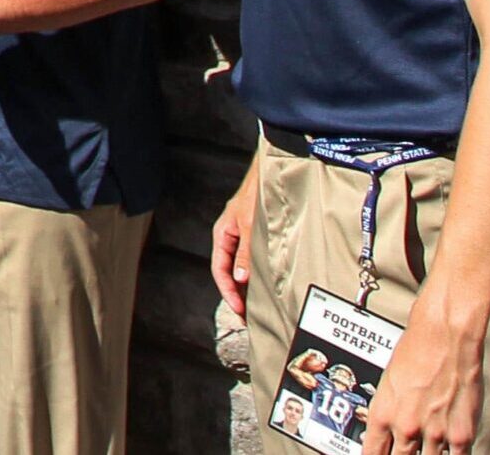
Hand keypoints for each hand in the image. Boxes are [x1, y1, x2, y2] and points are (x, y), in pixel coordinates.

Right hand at [211, 168, 258, 315]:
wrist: (271, 174)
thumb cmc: (256, 194)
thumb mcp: (250, 226)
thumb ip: (245, 253)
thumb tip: (240, 279)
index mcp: (222, 234)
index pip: (219, 269)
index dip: (227, 291)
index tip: (238, 309)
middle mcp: (230, 237)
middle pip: (227, 271)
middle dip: (235, 294)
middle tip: (245, 316)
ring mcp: (242, 236)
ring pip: (239, 266)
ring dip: (245, 286)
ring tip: (253, 306)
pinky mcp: (255, 235)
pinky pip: (250, 259)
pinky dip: (254, 274)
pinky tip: (262, 284)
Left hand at [360, 299, 485, 454]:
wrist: (445, 334)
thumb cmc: (417, 349)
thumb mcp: (389, 382)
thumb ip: (390, 411)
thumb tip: (391, 430)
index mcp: (382, 414)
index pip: (372, 454)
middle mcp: (406, 427)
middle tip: (406, 450)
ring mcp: (435, 433)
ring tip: (429, 446)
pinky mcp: (462, 434)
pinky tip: (450, 451)